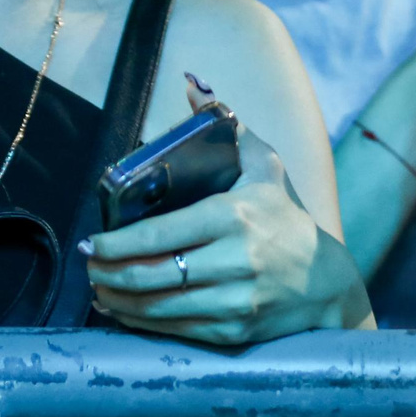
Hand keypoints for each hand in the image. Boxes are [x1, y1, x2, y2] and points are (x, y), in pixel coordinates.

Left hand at [85, 121, 365, 344]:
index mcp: (234, 216)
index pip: (159, 234)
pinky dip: (141, 322)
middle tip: (89, 265)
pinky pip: (174, 329)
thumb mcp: (265, 167)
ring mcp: (235, 300)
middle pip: (151, 274)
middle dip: (108, 272)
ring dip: (117, 299)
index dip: (115, 243)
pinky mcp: (234, 330)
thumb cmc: (285, 218)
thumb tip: (192, 86)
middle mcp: (235, 260)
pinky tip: (123, 310)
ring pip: (157, 306)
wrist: (326, 282)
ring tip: (99, 288)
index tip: (91, 241)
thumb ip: (228, 128)